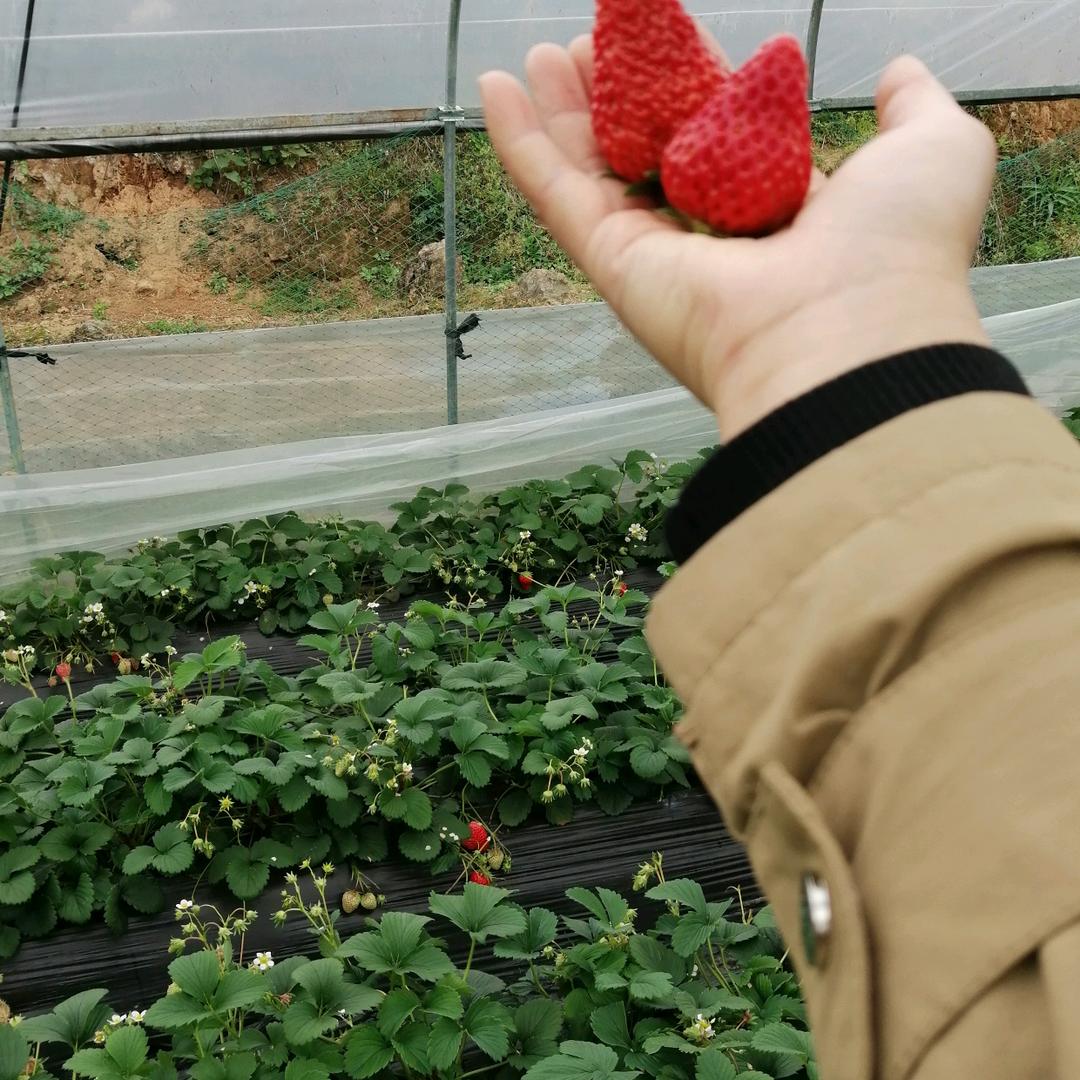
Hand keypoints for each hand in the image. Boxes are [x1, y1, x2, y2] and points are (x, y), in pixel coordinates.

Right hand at [479, 41, 996, 437]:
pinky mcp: (615, 268)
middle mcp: (716, 240)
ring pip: (595, 171)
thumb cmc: (897, 251)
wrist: (847, 335)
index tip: (668, 40)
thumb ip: (912, 106)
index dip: (694, 85)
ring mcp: (659, 258)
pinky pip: (557, 196)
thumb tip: (899, 71)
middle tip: (586, 48)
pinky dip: (521, 145)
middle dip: (617, 99)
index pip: (724, 137)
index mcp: (783, 214)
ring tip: (538, 56)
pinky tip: (495, 90)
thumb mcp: (934, 148)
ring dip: (562, 114)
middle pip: (649, 154)